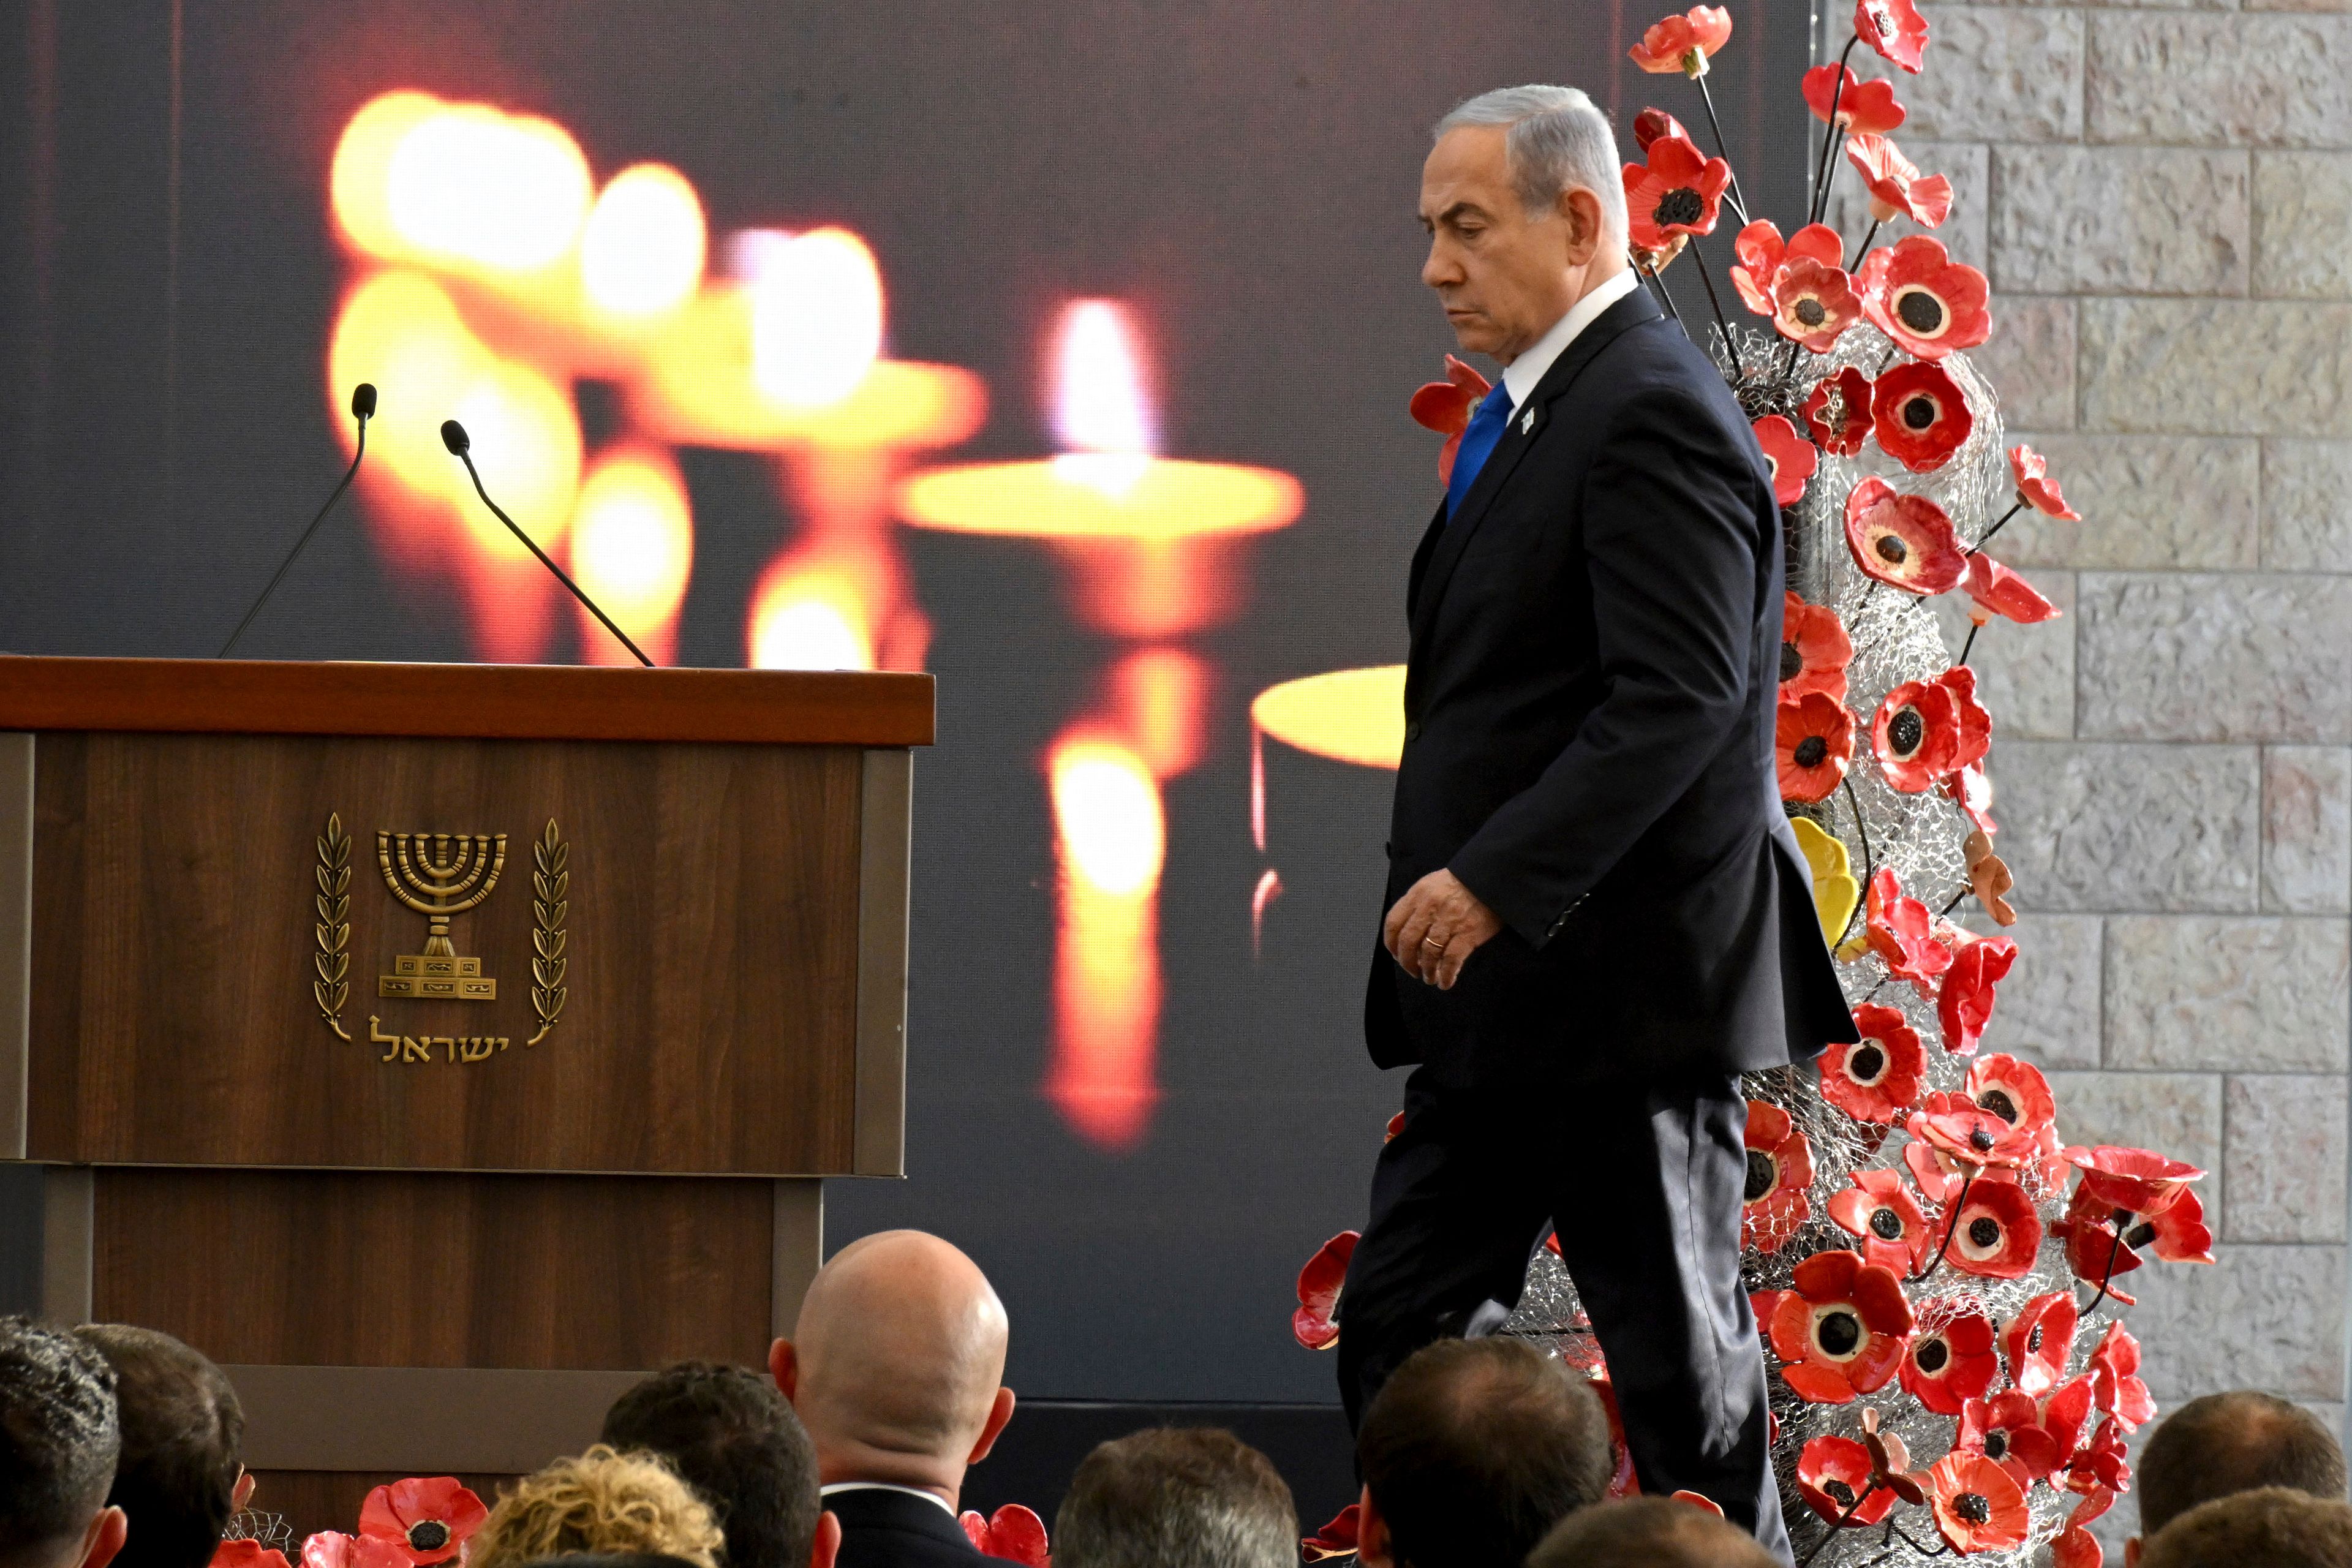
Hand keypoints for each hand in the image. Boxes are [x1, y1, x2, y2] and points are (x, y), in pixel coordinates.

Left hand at [1382, 869, 1502, 989]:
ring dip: (1427, 971)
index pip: (1393, 923)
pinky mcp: (1468, 933)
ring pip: (1428, 954)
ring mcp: (1449, 920)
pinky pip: (1451, 960)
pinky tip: (1445, 982)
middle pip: (1408, 942)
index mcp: (1418, 894)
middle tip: (1412, 971)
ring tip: (1430, 978)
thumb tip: (1407, 933)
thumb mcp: (1433, 884)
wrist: (1493, 876)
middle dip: (1406, 962)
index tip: (1396, 954)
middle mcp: (1430, 907)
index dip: (1391, 944)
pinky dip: (1446, 975)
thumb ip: (1417, 904)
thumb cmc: (1463, 882)